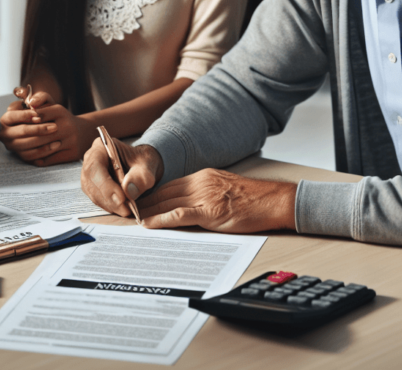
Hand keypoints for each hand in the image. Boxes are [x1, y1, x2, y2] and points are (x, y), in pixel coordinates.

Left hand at [0, 90, 96, 164]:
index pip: (38, 115)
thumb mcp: (53, 106)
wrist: (85, 133)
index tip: (17, 125)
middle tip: (13, 140)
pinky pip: (51, 159)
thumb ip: (40, 99)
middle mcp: (67, 125)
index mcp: (61, 112)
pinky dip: (39, 159)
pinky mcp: (73, 154)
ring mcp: (71, 140)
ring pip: (45, 148)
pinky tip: (32, 158)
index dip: (26, 121)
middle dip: (25, 137)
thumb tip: (30, 103)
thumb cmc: (61, 119)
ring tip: (20, 150)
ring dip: (30, 150)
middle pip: (40, 134)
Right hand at [81, 138, 163, 217]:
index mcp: (101, 147)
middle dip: (108, 198)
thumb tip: (128, 191)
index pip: (96, 166)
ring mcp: (89, 175)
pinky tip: (122, 208)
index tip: (122, 198)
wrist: (141, 166)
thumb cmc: (142, 161)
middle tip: (125, 209)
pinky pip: (97, 200)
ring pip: (93, 193)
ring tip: (126, 210)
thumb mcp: (147, 165)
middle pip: (91, 181)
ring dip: (109, 205)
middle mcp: (91, 160)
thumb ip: (140, 176)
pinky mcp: (92, 188)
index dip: (106, 184)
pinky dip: (109, 207)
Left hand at [140, 169, 296, 232]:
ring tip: (132, 219)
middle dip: (145, 201)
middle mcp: (200, 183)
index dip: (152, 193)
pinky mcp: (210, 212)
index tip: (138, 200)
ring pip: (167, 202)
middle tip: (127, 210)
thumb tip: (188, 202)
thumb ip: (205, 192)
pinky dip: (161, 219)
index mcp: (203, 177)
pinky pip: (180, 214)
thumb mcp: (223, 188)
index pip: (170, 185)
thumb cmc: (253, 199)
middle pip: (164, 192)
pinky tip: (150, 224)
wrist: (274, 201)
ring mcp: (204, 197)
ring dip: (148, 211)